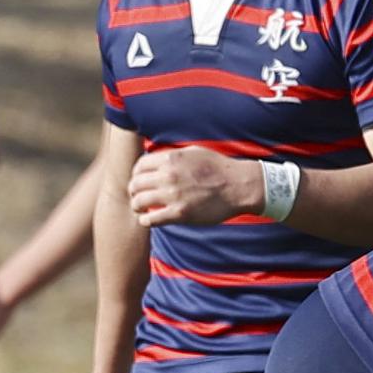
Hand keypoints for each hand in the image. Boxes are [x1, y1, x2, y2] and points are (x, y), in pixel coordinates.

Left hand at [129, 148, 265, 226]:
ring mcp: (173, 195)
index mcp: (171, 159)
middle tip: (137, 196)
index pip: (139, 166)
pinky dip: (146, 220)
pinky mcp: (179, 213)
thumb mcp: (193, 152)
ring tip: (141, 209)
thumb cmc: (218, 168)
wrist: (238, 186)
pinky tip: (149, 220)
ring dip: (137, 206)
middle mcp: (168, 176)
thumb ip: (173, 155)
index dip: (136, 174)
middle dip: (134, 191)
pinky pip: (151, 219)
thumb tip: (156, 158)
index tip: (139, 180)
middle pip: (136, 184)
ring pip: (138, 201)